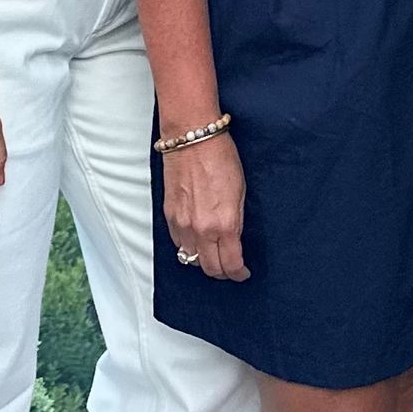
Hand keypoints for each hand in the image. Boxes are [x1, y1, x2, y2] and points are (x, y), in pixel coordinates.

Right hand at [162, 133, 249, 280]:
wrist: (192, 138)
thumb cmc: (221, 157)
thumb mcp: (241, 190)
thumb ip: (236, 220)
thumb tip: (234, 238)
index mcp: (224, 223)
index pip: (230, 264)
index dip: (238, 273)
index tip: (243, 272)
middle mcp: (201, 229)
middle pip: (209, 268)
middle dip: (222, 272)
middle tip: (230, 268)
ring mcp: (182, 224)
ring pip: (191, 258)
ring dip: (203, 261)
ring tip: (213, 255)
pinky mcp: (169, 215)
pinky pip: (178, 243)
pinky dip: (188, 247)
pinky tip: (197, 241)